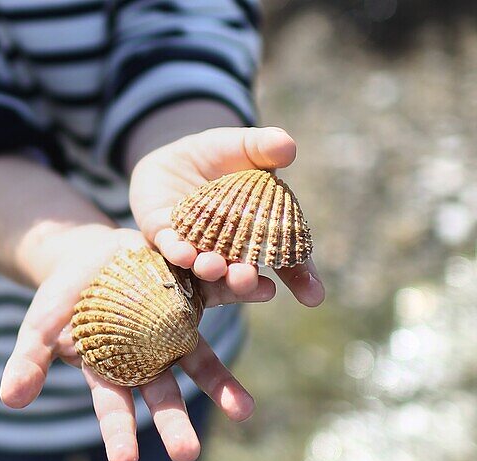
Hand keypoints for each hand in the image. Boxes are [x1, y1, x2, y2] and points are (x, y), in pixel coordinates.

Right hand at [0, 225, 264, 460]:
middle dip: (174, 426)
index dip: (118, 434)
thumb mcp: (38, 328)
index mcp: (110, 371)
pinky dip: (242, 296)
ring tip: (246, 412)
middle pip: (162, 396)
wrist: (92, 256)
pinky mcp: (191, 295)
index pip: (113, 408)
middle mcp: (147, 359)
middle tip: (186, 455)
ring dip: (223, 386)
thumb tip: (9, 401)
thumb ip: (27, 363)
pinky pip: (219, 296)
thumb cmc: (62, 299)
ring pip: (200, 362)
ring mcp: (172, 330)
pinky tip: (267, 295)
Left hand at [129, 126, 325, 306]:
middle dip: (244, 281)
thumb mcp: (242, 147)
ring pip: (203, 265)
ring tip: (214, 267)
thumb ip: (263, 148)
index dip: (301, 277)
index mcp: (258, 234)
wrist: (170, 158)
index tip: (315, 298)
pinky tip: (183, 254)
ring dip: (209, 269)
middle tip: (248, 281)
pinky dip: (177, 250)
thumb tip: (287, 146)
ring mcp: (194, 247)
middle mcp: (227, 250)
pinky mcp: (162, 236)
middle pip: (240, 271)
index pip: (284, 259)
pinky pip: (169, 246)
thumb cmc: (217, 156)